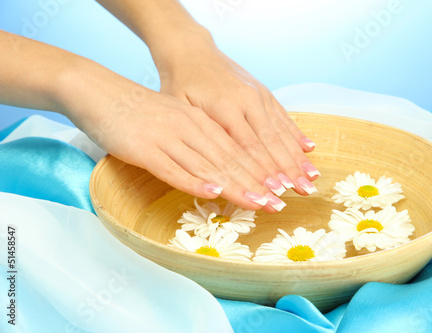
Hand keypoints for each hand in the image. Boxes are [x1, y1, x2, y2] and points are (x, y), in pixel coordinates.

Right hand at [56, 58, 284, 211]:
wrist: (99, 91)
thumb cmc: (140, 110)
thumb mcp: (177, 120)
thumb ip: (199, 140)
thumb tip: (220, 170)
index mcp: (201, 121)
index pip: (238, 148)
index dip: (261, 170)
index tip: (281, 189)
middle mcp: (190, 127)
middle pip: (230, 159)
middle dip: (257, 183)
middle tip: (279, 203)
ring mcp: (167, 137)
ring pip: (208, 165)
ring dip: (236, 187)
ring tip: (259, 204)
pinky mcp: (144, 148)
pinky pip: (173, 169)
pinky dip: (195, 182)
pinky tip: (213, 194)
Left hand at [156, 35, 320, 195]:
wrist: (190, 51)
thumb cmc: (180, 84)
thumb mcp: (179, 109)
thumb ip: (199, 135)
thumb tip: (213, 166)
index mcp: (224, 107)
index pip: (248, 147)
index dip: (263, 172)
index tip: (276, 192)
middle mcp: (247, 100)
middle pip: (271, 142)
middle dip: (289, 170)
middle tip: (304, 192)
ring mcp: (258, 95)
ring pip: (281, 131)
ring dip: (297, 156)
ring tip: (312, 178)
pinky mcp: (264, 93)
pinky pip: (283, 117)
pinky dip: (296, 135)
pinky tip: (309, 149)